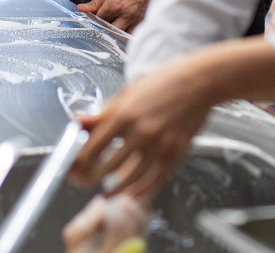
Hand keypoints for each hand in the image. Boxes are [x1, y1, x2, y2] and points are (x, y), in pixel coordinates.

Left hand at [68, 54, 215, 200]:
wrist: (199, 81)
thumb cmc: (164, 82)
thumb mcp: (127, 92)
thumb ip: (102, 112)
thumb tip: (78, 121)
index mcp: (124, 114)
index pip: (94, 146)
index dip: (80, 160)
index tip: (75, 165)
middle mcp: (140, 131)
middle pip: (110, 165)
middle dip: (93, 177)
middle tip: (85, 181)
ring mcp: (159, 144)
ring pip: (132, 176)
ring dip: (116, 188)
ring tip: (107, 193)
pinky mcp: (176, 152)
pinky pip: (157, 178)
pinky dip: (143, 189)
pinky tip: (134, 192)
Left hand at [77, 0, 157, 30]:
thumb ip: (95, 1)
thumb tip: (82, 9)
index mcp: (114, 5)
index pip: (99, 20)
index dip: (94, 20)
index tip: (92, 18)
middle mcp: (125, 15)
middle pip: (110, 31)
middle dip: (104, 28)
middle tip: (101, 23)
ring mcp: (136, 19)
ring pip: (122, 35)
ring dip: (115, 33)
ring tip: (112, 26)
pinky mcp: (143, 20)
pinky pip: (133, 33)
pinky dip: (126, 33)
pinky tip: (123, 28)